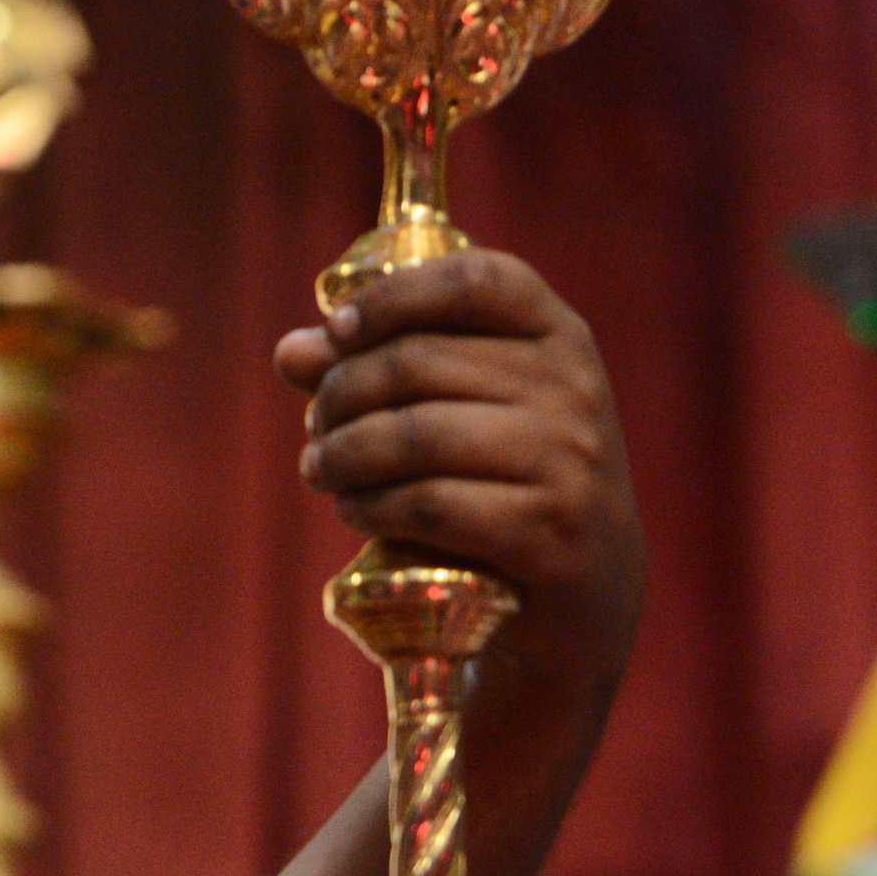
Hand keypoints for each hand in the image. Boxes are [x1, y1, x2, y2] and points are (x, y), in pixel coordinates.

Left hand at [276, 250, 643, 693]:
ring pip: (417, 434)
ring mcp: (569, 460)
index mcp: (558, 337)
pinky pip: (431, 504)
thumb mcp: (460, 414)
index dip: (393, 297)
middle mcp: (573, 388)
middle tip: (315, 429)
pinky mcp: (550, 531)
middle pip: (418, 361)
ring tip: (321, 471)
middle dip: (341, 394)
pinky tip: (354, 510)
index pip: (476, 280)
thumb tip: (292, 350)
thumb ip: (381, 374)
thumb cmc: (505, 485)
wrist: (585, 595)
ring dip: (343, 454)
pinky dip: (373, 506)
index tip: (337, 330)